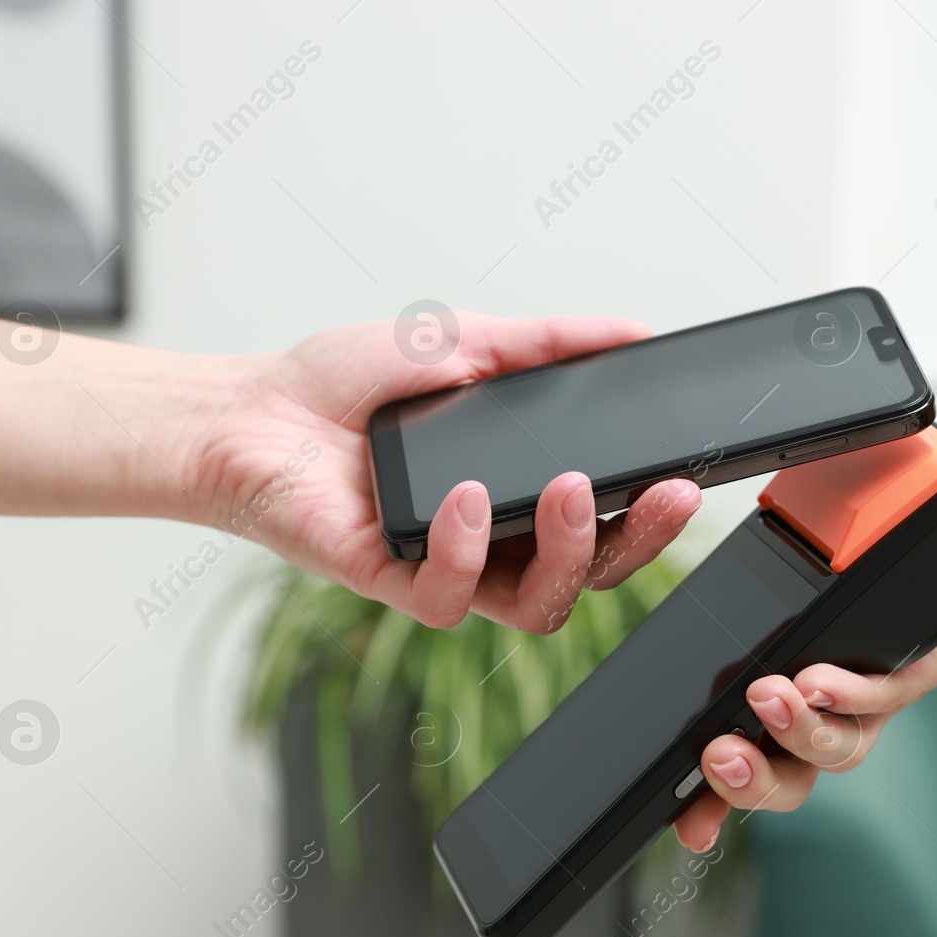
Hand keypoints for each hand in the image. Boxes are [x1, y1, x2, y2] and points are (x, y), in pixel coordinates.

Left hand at [180, 313, 700, 631]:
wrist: (249, 411)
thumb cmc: (343, 383)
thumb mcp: (463, 341)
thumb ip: (549, 345)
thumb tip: (633, 332)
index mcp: (517, 488)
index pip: (606, 517)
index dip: (653, 512)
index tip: (687, 476)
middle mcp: (492, 538)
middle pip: (592, 573)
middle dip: (640, 540)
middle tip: (662, 494)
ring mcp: (448, 566)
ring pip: (540, 603)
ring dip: (568, 550)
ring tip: (568, 490)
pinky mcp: (395, 582)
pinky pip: (453, 599)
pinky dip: (468, 548)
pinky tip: (466, 497)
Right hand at [671, 529, 936, 851]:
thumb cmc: (844, 613)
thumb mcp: (772, 626)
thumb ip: (729, 645)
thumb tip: (652, 633)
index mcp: (781, 728)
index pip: (739, 778)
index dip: (710, 811)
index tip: (690, 828)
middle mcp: (826, 731)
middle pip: (790, 782)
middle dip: (752, 779)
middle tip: (721, 756)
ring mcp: (869, 710)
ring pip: (838, 747)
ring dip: (798, 729)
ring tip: (767, 696)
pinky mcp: (914, 675)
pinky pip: (885, 694)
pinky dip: (850, 693)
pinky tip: (819, 680)